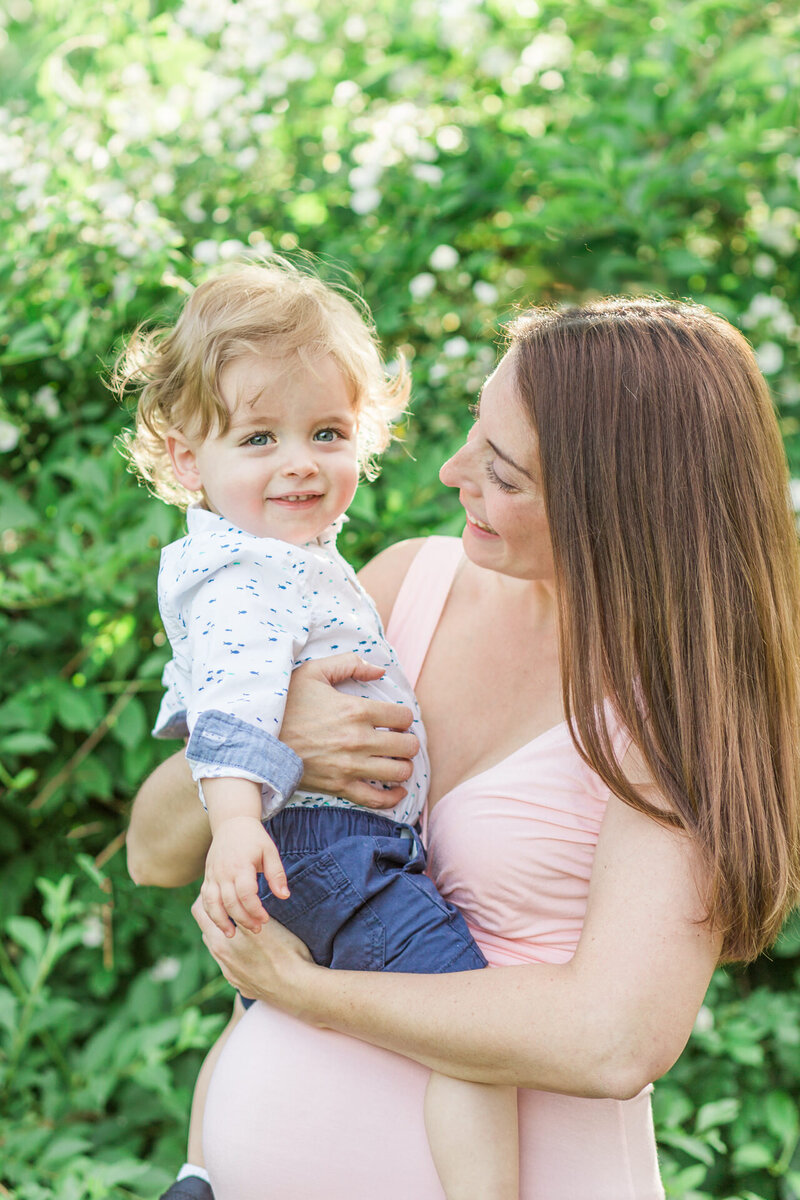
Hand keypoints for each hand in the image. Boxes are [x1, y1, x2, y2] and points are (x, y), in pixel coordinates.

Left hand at [192, 893, 313, 1011]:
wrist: (298, 988)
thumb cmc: (283, 952)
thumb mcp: (262, 924)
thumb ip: (241, 910)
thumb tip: (230, 895)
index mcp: (219, 943)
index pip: (199, 912)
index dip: (206, 896)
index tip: (219, 888)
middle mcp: (221, 961)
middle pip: (207, 931)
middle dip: (216, 916)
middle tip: (230, 903)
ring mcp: (232, 977)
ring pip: (219, 951)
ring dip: (226, 938)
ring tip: (243, 927)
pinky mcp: (244, 987)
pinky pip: (234, 968)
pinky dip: (238, 956)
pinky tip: (254, 952)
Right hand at [202, 816, 288, 937]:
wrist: (232, 822)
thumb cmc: (254, 838)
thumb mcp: (270, 851)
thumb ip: (277, 874)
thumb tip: (284, 896)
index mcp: (241, 865)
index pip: (246, 894)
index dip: (255, 910)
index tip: (265, 919)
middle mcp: (224, 871)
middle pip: (230, 902)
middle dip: (243, 919)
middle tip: (257, 929)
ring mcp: (213, 874)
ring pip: (212, 903)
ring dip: (221, 921)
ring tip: (232, 935)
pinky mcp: (207, 876)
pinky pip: (205, 898)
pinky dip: (210, 912)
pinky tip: (220, 923)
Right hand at [281, 654, 419, 808]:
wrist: (258, 738)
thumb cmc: (286, 703)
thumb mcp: (313, 672)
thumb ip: (349, 663)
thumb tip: (379, 671)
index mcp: (356, 710)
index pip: (403, 717)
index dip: (404, 717)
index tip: (396, 719)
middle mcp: (358, 740)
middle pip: (407, 746)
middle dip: (408, 741)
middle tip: (399, 739)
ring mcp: (350, 767)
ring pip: (399, 772)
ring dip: (403, 766)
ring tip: (396, 760)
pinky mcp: (339, 787)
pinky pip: (377, 800)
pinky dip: (392, 797)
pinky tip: (397, 790)